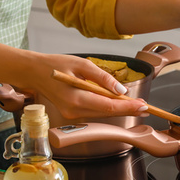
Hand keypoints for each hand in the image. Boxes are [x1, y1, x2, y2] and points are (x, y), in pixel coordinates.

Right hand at [21, 53, 148, 119]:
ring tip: (137, 105)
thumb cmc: (55, 65)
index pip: (109, 106)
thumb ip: (103, 78)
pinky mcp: (72, 113)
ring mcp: (72, 114)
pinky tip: (119, 104)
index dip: (128, 107)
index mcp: (76, 98)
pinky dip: (108, 108)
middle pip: (108, 113)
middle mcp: (74, 110)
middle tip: (146, 106)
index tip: (143, 105)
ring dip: (120, 110)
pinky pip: (95, 112)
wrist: (34, 72)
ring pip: (102, 114)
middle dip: (128, 110)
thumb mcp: (82, 65)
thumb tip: (121, 90)